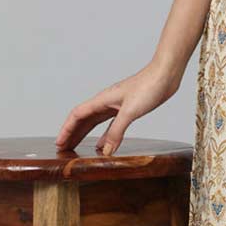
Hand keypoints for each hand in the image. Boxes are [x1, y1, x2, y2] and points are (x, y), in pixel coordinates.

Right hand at [55, 61, 181, 156]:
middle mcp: (106, 102)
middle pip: (83, 120)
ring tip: (76, 147)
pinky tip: (103, 145)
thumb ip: (116, 131)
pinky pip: (110, 125)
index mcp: (102, 100)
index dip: (66, 129)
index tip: (59, 143)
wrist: (166, 75)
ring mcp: (116, 105)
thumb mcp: (130, 111)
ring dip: (85, 134)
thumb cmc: (148, 87)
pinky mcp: (128, 109)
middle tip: (63, 149)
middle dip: (72, 134)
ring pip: (95, 122)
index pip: (77, 115)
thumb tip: (104, 151)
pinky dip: (104, 135)